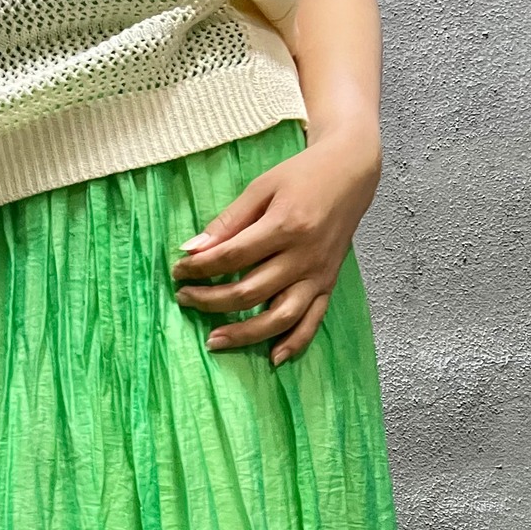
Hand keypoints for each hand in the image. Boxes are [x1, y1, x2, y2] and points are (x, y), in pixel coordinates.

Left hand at [170, 126, 381, 365]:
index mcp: (285, 226)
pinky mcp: (328, 284)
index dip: (200, 268)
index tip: (179, 270)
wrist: (351, 170)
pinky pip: (313, 321)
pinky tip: (273, 358)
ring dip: (244, 334)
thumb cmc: (303, 174)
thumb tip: (192, 249)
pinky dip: (294, 343)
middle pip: (249, 292)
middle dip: (210, 301)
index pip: (232, 258)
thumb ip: (228, 221)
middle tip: (184, 299)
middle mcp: (304, 256)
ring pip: (279, 317)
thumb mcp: (261, 187)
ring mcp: (318, 274)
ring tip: (213, 340)